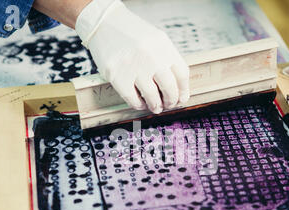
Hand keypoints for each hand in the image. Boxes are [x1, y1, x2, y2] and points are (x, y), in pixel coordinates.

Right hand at [75, 0, 189, 113]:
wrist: (104, 23)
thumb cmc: (133, 35)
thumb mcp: (156, 40)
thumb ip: (167, 60)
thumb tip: (178, 90)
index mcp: (163, 46)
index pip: (182, 74)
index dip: (183, 91)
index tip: (181, 99)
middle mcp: (150, 56)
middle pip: (169, 88)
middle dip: (171, 101)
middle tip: (169, 105)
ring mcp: (133, 66)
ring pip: (152, 97)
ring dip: (156, 106)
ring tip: (156, 107)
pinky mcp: (116, 75)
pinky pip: (132, 99)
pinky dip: (139, 105)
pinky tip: (141, 103)